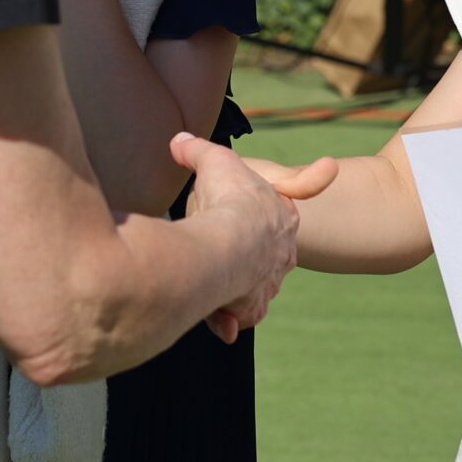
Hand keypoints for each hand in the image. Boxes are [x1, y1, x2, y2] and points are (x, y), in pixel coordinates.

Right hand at [172, 131, 334, 342]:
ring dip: (234, 289)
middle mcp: (282, 253)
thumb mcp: (214, 161)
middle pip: (263, 257)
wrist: (232, 241)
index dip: (261, 218)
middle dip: (245, 258)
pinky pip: (240, 315)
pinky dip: (227, 318)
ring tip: (211, 288)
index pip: (279, 216)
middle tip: (220, 255)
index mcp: (282, 216)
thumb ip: (197, 150)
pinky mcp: (251, 308)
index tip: (245, 221)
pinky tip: (217, 319)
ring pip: (250, 287)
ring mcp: (268, 283)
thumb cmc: (230, 198)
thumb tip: (179, 141)